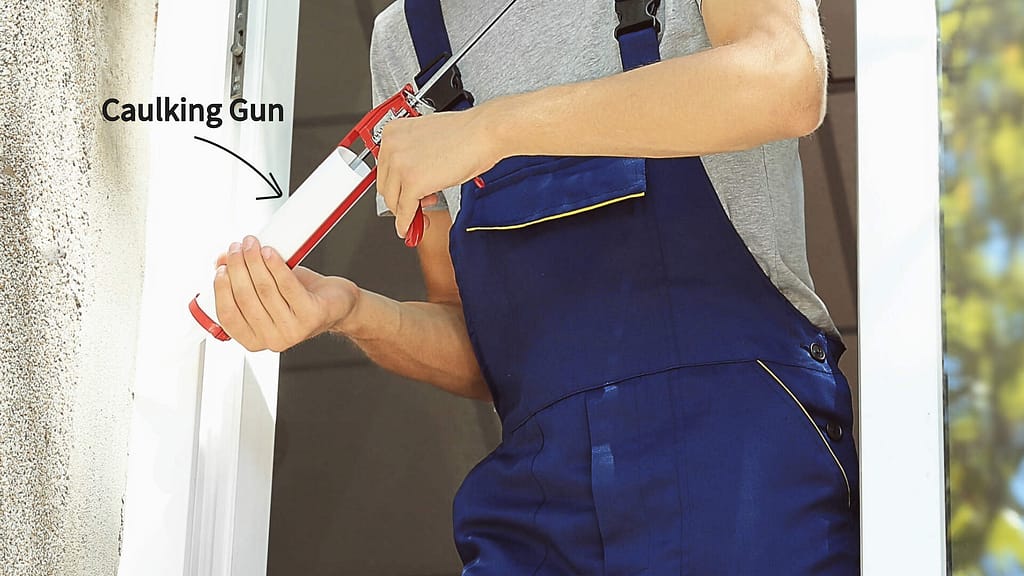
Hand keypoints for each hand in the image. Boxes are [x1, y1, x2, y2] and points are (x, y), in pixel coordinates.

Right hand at [213, 236, 358, 351]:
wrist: (337, 304)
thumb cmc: (301, 299)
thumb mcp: (266, 292)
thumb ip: (243, 280)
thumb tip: (221, 262)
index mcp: (255, 339)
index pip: (228, 316)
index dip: (221, 289)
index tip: (221, 268)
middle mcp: (273, 339)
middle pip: (245, 298)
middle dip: (238, 267)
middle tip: (237, 248)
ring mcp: (293, 330)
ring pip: (265, 289)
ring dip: (255, 261)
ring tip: (252, 245)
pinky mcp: (312, 316)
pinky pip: (287, 285)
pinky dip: (276, 265)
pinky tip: (271, 252)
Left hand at [377, 105, 500, 237]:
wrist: (483, 133)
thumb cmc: (465, 133)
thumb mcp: (428, 141)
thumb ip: (414, 157)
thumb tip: (410, 177)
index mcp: (393, 132)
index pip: (384, 169)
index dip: (396, 185)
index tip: (402, 194)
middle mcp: (392, 147)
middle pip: (385, 186)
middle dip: (400, 199)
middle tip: (417, 203)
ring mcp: (400, 165)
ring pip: (393, 201)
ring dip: (406, 212)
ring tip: (424, 209)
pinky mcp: (413, 183)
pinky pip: (405, 211)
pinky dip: (407, 224)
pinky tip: (411, 228)